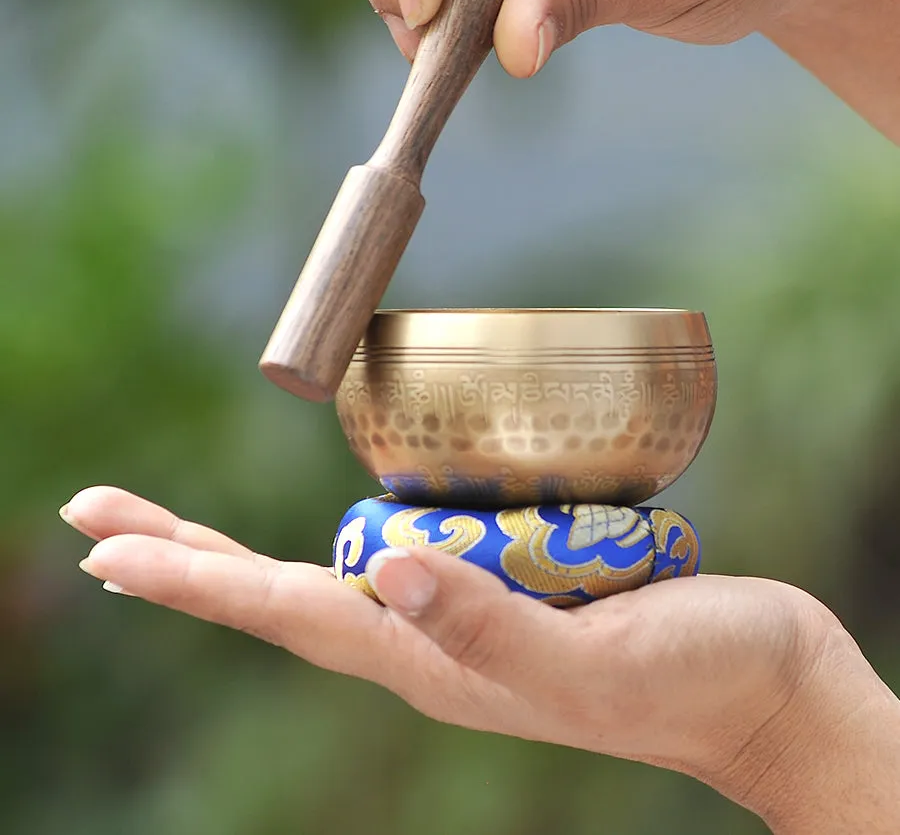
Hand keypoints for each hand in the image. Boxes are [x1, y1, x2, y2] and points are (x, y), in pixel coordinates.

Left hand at [61, 486, 899, 829]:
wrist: (765, 685)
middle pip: (278, 594)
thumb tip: (387, 571)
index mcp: (431, 660)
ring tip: (174, 528)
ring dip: (242, 546)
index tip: (102, 544)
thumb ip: (493, 628)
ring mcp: (463, 610)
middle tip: (94, 519)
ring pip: (326, 571)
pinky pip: (401, 550)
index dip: (190, 575)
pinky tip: (329, 521)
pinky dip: (341, 529)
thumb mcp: (599, 658)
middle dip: (182, 554)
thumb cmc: (696, 678)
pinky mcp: (505, 581)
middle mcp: (429, 636)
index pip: (283, 612)